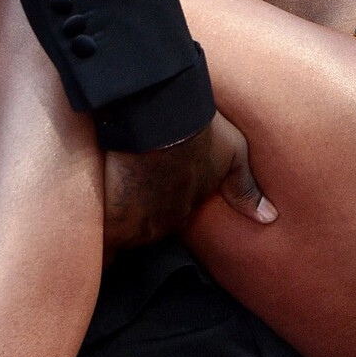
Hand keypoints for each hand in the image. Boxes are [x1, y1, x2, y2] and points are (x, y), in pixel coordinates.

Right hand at [103, 113, 275, 253]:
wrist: (160, 115)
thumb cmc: (200, 131)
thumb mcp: (233, 155)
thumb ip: (245, 190)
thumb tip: (269, 218)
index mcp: (184, 212)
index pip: (165, 225)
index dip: (153, 212)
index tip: (144, 197)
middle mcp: (158, 227)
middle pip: (138, 236)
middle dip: (130, 222)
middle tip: (120, 196)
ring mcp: (131, 225)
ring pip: (117, 241)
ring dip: (110, 228)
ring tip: (101, 207)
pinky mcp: (106, 216)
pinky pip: (96, 241)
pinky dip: (91, 235)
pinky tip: (86, 224)